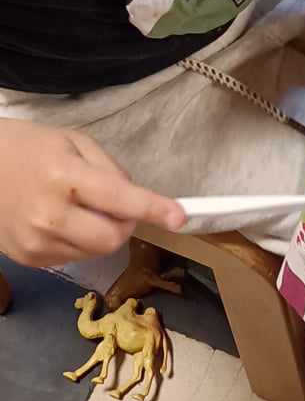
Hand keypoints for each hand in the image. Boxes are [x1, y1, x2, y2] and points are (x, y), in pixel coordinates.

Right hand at [0, 121, 184, 268]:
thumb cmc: (29, 148)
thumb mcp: (72, 141)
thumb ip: (109, 169)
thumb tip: (135, 197)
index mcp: (63, 176)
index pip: (118, 198)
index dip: (152, 208)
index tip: (179, 217)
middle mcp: (50, 215)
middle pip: (112, 238)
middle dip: (126, 224)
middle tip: (118, 206)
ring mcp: (37, 242)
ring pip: (96, 252)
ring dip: (102, 233)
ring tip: (80, 207)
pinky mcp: (30, 259)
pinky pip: (74, 258)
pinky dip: (79, 241)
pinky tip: (62, 220)